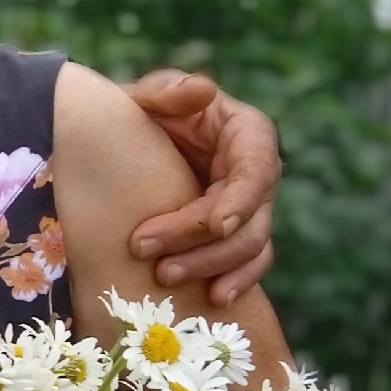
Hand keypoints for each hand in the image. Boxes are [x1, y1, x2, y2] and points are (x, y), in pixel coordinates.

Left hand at [122, 70, 278, 307]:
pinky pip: (246, 265)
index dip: (241, 200)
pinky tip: (212, 301)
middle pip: (249, 217)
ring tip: (163, 278)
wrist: (132, 148)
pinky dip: (234, 284)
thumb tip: (200, 90)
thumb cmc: (144, 113)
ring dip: (210, 267)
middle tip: (146, 250)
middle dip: (203, 241)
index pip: (257, 170)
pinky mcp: (235, 237)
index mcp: (247, 134)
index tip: (215, 224)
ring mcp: (250, 210)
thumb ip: (169, 90)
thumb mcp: (150, 95)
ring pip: (250, 247)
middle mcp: (257, 174)